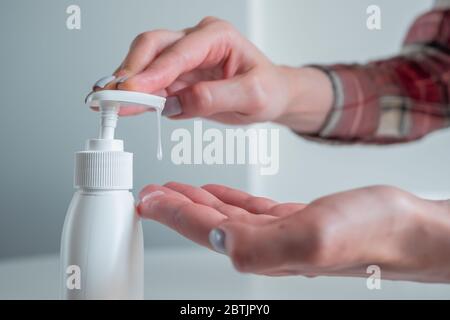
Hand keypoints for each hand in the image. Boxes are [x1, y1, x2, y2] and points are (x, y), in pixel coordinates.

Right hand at [93, 17, 331, 132]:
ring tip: (109, 103)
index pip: (179, 51)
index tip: (135, 89)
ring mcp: (184, 59)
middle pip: (153, 47)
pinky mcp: (178, 78)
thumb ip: (218, 97)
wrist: (270, 96)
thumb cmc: (267, 89)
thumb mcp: (253, 96)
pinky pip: (152, 86)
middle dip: (131, 71)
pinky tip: (124, 107)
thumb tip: (183, 101)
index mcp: (217, 36)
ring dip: (127, 85)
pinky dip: (137, 97)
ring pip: (146, 65)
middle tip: (114, 93)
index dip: (155, 71)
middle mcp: (196, 42)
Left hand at [137, 182, 449, 281]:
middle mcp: (265, 246)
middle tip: (152, 193)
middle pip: (207, 224)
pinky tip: (217, 192)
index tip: (148, 199)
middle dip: (176, 207)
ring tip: (176, 189)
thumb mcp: (312, 236)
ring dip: (197, 202)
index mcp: (261, 251)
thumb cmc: (370, 233)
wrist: (404, 228)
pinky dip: (227, 198)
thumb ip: (259, 246)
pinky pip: (249, 209)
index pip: (204, 230)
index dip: (172, 214)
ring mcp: (278, 234)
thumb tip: (220, 242)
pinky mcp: (292, 220)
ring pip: (224, 216)